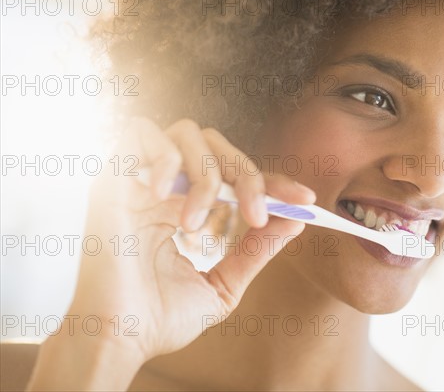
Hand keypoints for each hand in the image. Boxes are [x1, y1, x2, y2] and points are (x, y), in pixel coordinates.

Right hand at [28, 118, 314, 389]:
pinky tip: (161, 195)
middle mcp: (164, 187)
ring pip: (186, 133)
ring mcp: (138, 177)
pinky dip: (161, 157)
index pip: (237, 177)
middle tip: (257, 216)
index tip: (306, 199)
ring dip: (205, 175)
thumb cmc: (160, 318)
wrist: (117, 340)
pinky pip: (137, 131)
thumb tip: (294, 222)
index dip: (273, 182)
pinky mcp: (109, 174)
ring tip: (195, 224)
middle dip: (248, 177)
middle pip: (217, 146)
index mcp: (185, 207)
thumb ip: (255, 251)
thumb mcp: (223, 285)